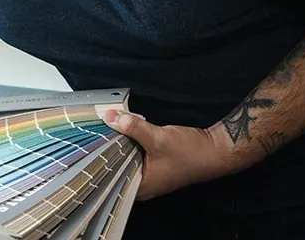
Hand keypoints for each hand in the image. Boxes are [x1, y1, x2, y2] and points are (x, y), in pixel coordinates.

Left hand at [104, 110, 232, 200]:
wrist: (216, 149)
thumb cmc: (192, 153)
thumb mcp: (157, 137)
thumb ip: (132, 127)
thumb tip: (111, 118)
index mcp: (142, 187)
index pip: (111, 177)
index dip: (100, 160)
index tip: (89, 144)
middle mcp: (144, 183)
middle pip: (117, 165)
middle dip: (108, 148)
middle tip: (95, 131)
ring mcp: (150, 173)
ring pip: (126, 156)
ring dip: (120, 142)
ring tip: (107, 128)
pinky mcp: (155, 162)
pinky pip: (136, 151)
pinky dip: (131, 141)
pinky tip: (125, 129)